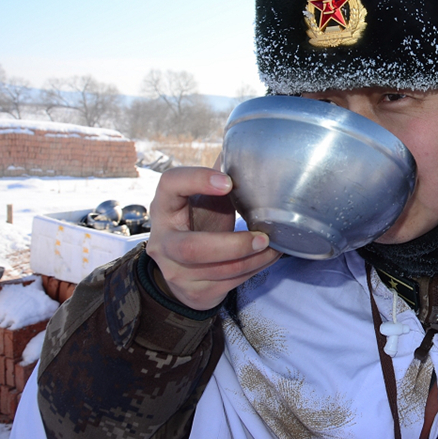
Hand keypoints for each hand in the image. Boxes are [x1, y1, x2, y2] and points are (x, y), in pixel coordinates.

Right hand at [145, 166, 281, 309]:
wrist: (183, 269)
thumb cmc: (199, 222)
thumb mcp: (205, 198)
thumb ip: (221, 176)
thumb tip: (252, 145)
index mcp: (164, 207)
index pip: (170, 184)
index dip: (197, 180)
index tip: (228, 181)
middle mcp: (163, 241)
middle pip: (191, 248)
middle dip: (232, 245)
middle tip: (263, 236)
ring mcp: (175, 271)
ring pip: (215, 271)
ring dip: (252, 260)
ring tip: (274, 246)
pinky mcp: (193, 292)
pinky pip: (227, 285)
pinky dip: (254, 270)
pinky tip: (268, 257)